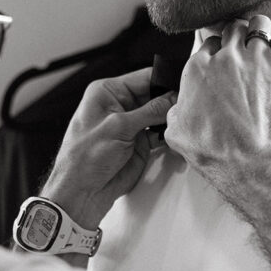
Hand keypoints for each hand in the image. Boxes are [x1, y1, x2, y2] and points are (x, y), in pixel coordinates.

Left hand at [41, 67, 175, 226]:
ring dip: (171, 118)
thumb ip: (149, 111)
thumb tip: (172, 98)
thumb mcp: (118, 127)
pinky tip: (177, 134)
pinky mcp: (138, 144)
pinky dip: (169, 135)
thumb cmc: (84, 157)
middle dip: (171, 100)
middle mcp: (119, 106)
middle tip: (188, 105)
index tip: (185, 85)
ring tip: (184, 120)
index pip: (144, 77)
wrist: (82, 192)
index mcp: (107, 92)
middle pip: (155, 95)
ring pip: (159, 115)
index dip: (165, 80)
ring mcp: (130, 126)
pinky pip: (159, 134)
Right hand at [164, 17, 270, 185]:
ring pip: (260, 24)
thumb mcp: (177, 134)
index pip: (208, 44)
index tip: (223, 64)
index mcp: (198, 69)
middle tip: (245, 53)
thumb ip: (174, 113)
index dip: (217, 53)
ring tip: (267, 45)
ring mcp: (256, 60)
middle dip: (238, 37)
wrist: (248, 163)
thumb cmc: (213, 152)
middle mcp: (226, 58)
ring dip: (262, 32)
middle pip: (233, 29)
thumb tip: (177, 109)